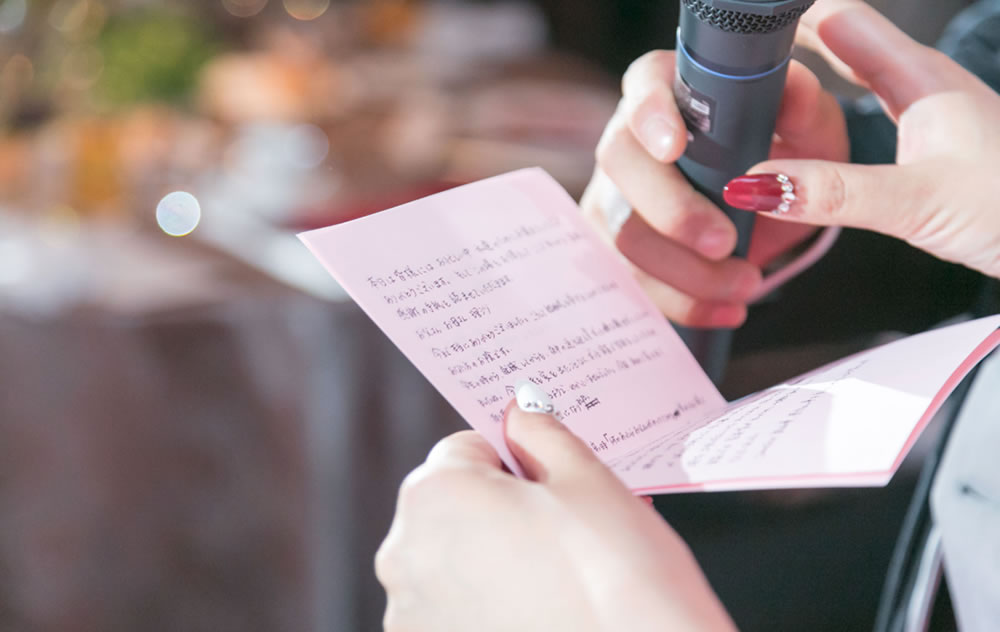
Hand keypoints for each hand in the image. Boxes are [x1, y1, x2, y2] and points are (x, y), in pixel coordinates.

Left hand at [375, 399, 735, 631]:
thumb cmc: (617, 578)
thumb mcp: (587, 480)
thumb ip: (541, 432)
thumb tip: (519, 412)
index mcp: (435, 494)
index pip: (467, 448)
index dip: (516, 461)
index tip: (554, 485)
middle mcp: (403, 553)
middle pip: (454, 504)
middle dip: (502, 509)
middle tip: (565, 532)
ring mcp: (410, 614)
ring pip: (453, 560)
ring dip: (493, 559)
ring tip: (558, 579)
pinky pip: (454, 610)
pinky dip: (486, 607)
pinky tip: (539, 612)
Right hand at [581, 41, 847, 326]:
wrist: (771, 213)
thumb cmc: (783, 157)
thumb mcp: (808, 132)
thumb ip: (804, 108)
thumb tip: (795, 88)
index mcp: (673, 92)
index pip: (643, 84)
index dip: (650, 114)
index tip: (675, 147)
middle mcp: (633, 140)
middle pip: (621, 163)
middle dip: (672, 210)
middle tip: (725, 241)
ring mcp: (616, 196)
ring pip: (625, 232)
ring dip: (686, 268)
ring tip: (746, 282)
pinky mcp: (616, 249)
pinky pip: (632, 281)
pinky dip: (684, 302)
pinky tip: (728, 308)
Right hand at [722, 0, 999, 279]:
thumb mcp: (915, 201)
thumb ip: (833, 192)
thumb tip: (760, 184)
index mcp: (917, 78)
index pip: (839, 19)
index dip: (789, 15)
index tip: (744, 25)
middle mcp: (922, 85)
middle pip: (843, 40)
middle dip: (790, 41)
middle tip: (739, 57)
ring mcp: (929, 110)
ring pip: (856, 73)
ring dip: (811, 72)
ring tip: (764, 85)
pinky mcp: (931, 140)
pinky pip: (869, 105)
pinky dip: (834, 109)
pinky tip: (818, 132)